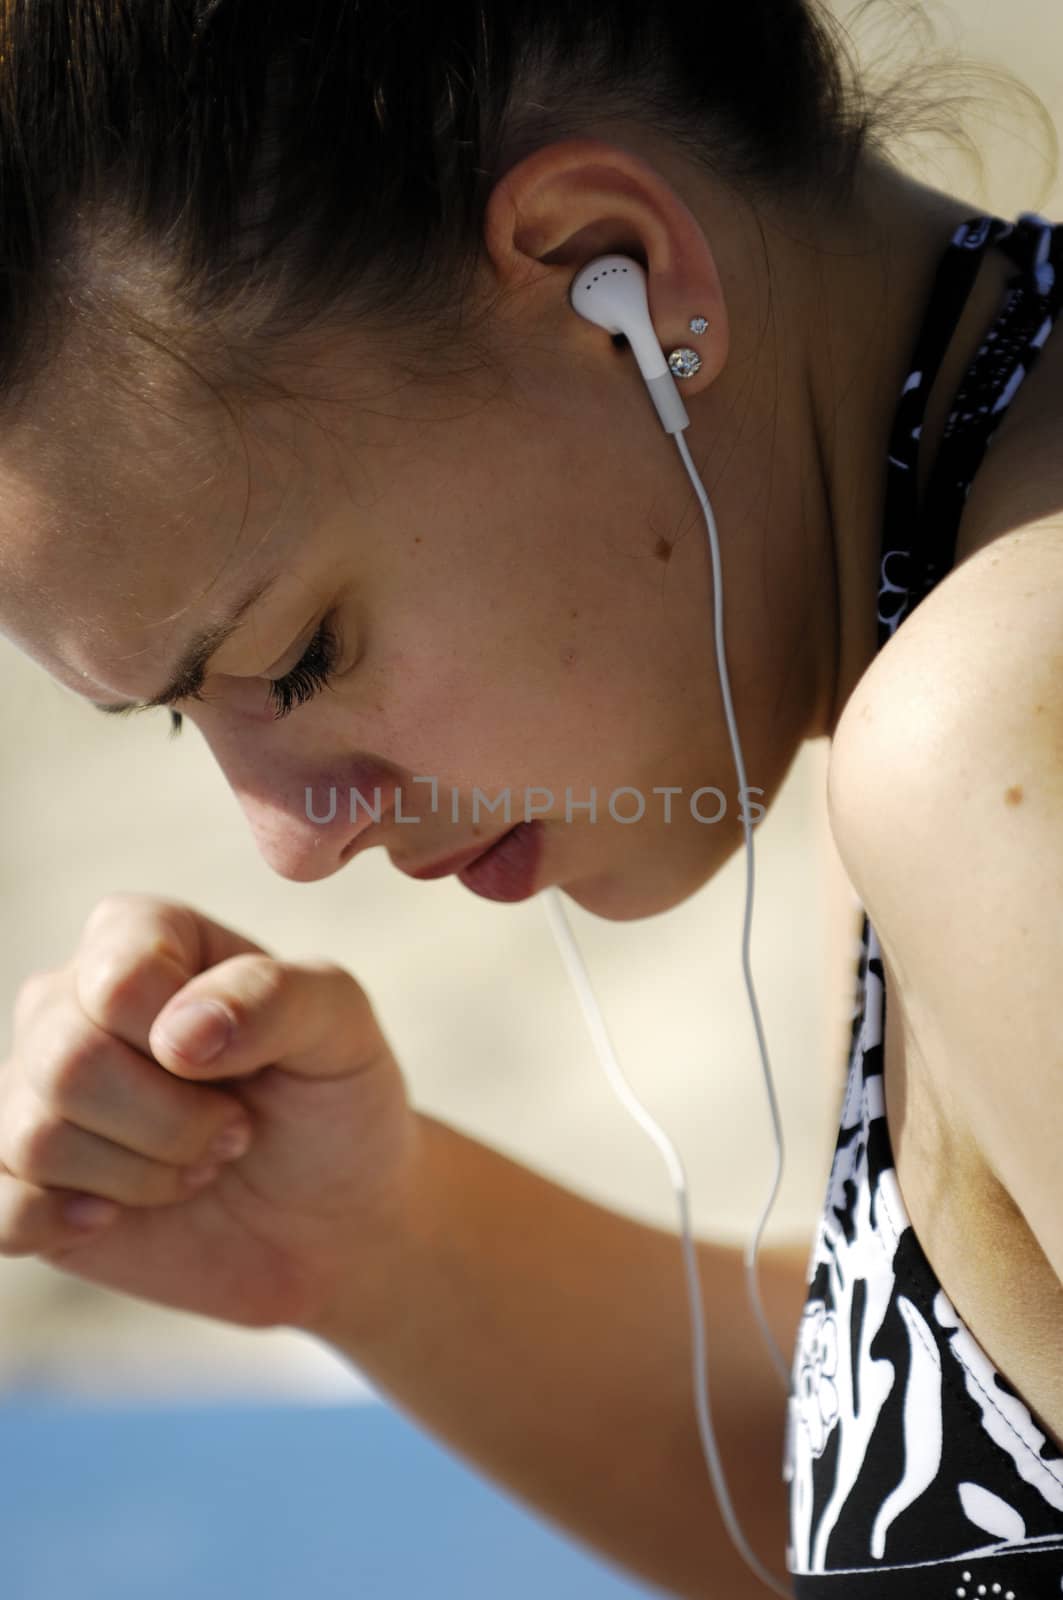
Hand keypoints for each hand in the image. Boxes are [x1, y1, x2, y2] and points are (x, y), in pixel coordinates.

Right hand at [0, 892, 419, 1334]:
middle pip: (68, 1061)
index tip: (247, 1066)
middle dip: (174, 1123)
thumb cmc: (332, 1100)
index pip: (119, 978)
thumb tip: (177, 1034)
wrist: (333, 1218)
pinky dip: (62, 1223)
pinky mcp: (17, 1182)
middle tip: (234, 1134)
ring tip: (198, 1167)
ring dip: (144, 1175)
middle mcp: (68, 1002)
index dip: (190, 1042)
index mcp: (139, 937)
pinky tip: (116, 1217)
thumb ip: (277, 998)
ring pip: (34, 1137)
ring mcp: (34, 1091)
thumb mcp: (341, 1026)